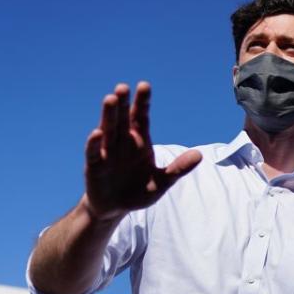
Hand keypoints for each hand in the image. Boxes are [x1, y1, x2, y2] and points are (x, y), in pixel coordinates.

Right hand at [83, 82, 201, 220]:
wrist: (116, 208)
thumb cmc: (139, 190)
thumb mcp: (162, 181)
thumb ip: (178, 168)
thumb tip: (200, 155)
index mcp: (139, 141)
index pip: (140, 117)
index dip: (142, 102)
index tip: (144, 85)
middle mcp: (122, 142)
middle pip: (122, 118)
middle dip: (122, 103)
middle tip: (123, 87)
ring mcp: (107, 152)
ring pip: (107, 129)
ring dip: (108, 115)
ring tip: (110, 99)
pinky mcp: (94, 165)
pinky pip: (94, 152)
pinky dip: (95, 143)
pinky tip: (97, 133)